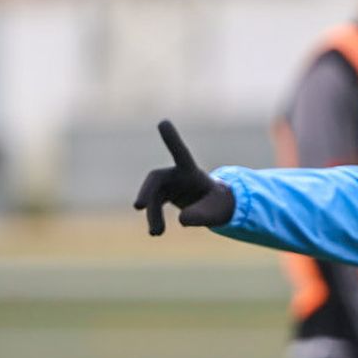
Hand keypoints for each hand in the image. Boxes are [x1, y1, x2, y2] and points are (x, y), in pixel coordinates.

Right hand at [133, 120, 234, 234]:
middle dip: (147, 191)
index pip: (181, 154)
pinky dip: (153, 219)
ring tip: (157, 234)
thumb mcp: (216, 213)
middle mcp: (177, 175)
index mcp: (192, 172)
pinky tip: (155, 233)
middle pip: (156, 179)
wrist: (215, 207)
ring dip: (152, 214)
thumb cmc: (218, 205)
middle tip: (138, 206)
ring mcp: (168, 185)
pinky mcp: (162, 195)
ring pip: (152, 197)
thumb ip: (202, 216)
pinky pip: (152, 206)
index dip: (172, 140)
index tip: (163, 122)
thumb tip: (182, 220)